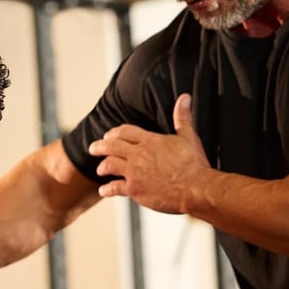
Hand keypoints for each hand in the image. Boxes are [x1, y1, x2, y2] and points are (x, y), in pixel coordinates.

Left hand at [88, 94, 209, 212]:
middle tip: (93, 148)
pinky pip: (114, 187)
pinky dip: (107, 189)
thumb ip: (182, 117)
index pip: (125, 132)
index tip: (108, 135)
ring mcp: (134, 172)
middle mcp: (138, 154)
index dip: (114, 133)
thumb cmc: (194, 164)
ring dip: (102, 167)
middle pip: (111, 146)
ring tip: (100, 169)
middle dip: (100, 146)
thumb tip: (184, 98)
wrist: (195, 188)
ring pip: (109, 165)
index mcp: (149, 141)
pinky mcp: (134, 189)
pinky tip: (104, 190)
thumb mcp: (188, 137)